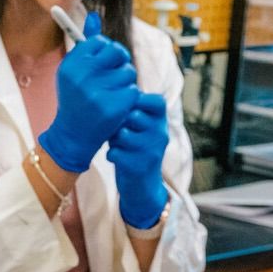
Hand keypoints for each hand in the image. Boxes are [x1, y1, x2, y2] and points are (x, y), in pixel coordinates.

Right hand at [38, 12, 138, 173]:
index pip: (99, 42)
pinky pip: (133, 90)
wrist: (72, 134)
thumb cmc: (75, 98)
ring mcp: (98, 92)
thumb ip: (86, 43)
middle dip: (119, 61)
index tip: (103, 62)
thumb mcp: (75, 70)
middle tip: (113, 74)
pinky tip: (117, 105)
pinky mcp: (114, 107)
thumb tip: (94, 15)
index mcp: (71, 65)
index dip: (105, 51)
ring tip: (111, 93)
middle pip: (117, 52)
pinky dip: (128, 98)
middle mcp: (82, 76)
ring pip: (128, 72)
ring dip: (124, 82)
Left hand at [108, 91, 170, 229]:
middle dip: (119, 122)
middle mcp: (161, 132)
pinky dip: (111, 154)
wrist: (142, 183)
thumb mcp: (138, 124)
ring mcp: (152, 150)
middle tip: (118, 131)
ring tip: (117, 143)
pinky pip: (115, 152)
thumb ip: (131, 108)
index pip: (153, 100)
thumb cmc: (135, 145)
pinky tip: (115, 157)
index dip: (135, 103)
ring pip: (122, 134)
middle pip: (132, 115)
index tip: (128, 113)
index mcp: (161, 119)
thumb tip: (113, 87)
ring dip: (113, 139)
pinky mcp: (139, 166)